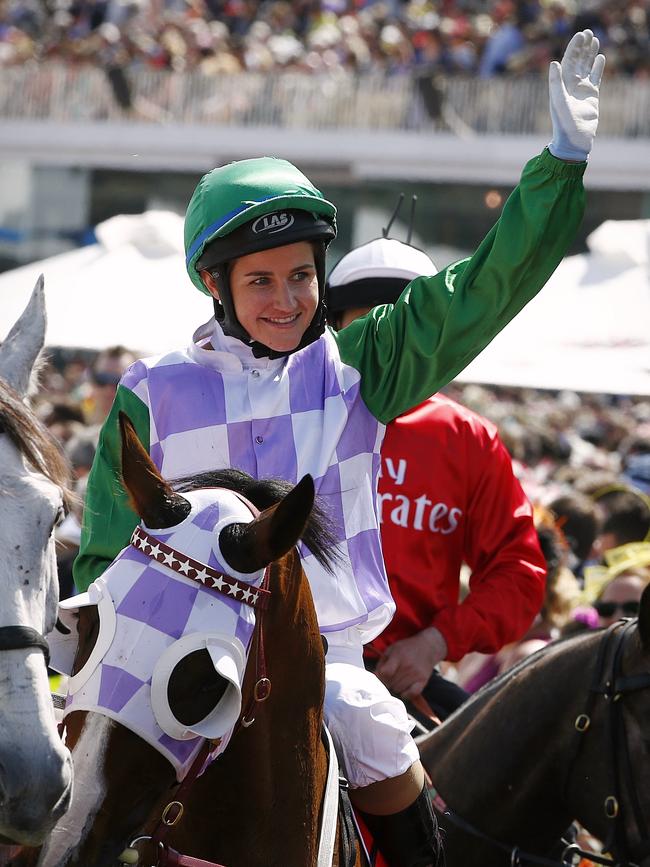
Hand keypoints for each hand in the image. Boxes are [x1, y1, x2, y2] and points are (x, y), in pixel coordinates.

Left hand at [375, 627, 447, 699]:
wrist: (427, 647)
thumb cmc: (406, 648)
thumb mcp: (391, 649)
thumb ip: (382, 663)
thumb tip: (375, 676)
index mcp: (398, 656)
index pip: (385, 672)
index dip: (380, 676)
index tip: (381, 675)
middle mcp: (408, 666)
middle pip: (390, 683)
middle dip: (387, 681)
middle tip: (390, 677)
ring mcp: (416, 674)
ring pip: (398, 690)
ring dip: (395, 687)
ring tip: (397, 680)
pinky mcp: (423, 681)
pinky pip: (411, 694)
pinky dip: (406, 694)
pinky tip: (404, 689)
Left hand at [548, 29, 604, 161]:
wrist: (574, 141)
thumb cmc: (564, 124)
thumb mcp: (559, 102)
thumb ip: (556, 83)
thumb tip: (554, 62)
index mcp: (562, 84)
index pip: (568, 60)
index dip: (574, 47)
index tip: (581, 35)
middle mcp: (571, 85)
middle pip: (577, 61)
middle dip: (582, 47)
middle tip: (588, 32)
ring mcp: (582, 90)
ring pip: (587, 67)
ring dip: (590, 54)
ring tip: (595, 40)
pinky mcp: (592, 96)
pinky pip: (595, 78)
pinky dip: (598, 68)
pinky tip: (600, 58)